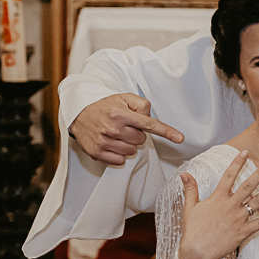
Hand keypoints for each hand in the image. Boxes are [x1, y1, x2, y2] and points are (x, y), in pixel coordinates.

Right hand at [69, 93, 183, 164]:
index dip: (166, 132)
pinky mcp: (96, 152)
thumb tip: (148, 118)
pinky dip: (119, 155)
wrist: (78, 112)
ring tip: (118, 135)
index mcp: (121, 114)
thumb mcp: (124, 97)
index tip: (180, 138)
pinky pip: (119, 161)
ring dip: (129, 145)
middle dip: (137, 134)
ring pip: (132, 152)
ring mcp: (104, 141)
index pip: (149, 124)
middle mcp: (113, 128)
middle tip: (126, 127)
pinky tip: (112, 144)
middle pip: (141, 140)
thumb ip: (141, 105)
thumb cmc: (105, 106)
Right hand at [177, 150, 258, 258]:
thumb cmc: (193, 231)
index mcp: (217, 198)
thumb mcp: (189, 208)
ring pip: (257, 202)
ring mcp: (238, 218)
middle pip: (248, 186)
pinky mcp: (243, 231)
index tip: (245, 152)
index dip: (237, 163)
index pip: (229, 176)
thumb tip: (184, 174)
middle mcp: (230, 206)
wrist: (197, 253)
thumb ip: (190, 189)